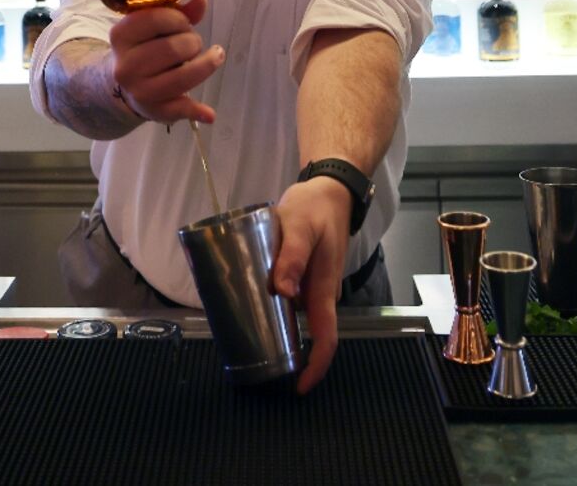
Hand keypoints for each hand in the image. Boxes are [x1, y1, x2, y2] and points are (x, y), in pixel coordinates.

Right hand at [109, 0, 223, 125]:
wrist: (122, 84)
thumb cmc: (144, 46)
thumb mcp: (154, 26)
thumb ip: (179, 11)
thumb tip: (201, 0)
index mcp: (121, 36)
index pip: (155, 19)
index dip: (178, 19)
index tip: (183, 23)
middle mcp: (126, 66)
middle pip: (173, 48)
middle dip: (192, 42)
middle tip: (193, 43)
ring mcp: (139, 91)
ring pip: (182, 77)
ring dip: (205, 65)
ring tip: (212, 58)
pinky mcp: (155, 111)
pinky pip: (180, 110)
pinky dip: (197, 112)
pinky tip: (209, 114)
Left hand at [273, 177, 351, 394]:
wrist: (328, 190)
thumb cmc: (315, 207)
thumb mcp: (300, 226)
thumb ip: (292, 256)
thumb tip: (283, 293)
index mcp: (323, 288)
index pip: (326, 337)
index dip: (315, 366)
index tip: (298, 385)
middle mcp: (320, 292)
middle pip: (309, 333)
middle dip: (290, 353)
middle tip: (257, 360)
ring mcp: (312, 284)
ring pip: (297, 316)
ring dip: (279, 329)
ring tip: (248, 333)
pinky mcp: (303, 273)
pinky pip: (290, 298)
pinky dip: (274, 306)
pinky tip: (252, 302)